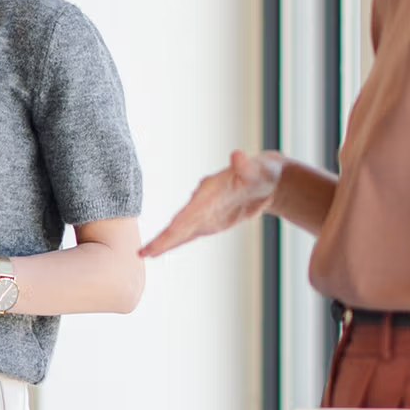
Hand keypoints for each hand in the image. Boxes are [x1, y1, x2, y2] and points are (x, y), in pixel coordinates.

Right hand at [142, 150, 282, 257]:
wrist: (265, 180)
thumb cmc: (262, 172)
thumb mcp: (258, 169)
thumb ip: (246, 166)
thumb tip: (238, 155)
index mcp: (211, 190)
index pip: (192, 210)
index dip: (178, 224)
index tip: (165, 234)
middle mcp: (203, 201)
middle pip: (180, 223)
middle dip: (163, 237)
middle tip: (144, 251)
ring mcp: (205, 212)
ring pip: (181, 230)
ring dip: (164, 242)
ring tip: (144, 254)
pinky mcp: (210, 221)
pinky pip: (190, 233)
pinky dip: (176, 241)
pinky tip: (162, 250)